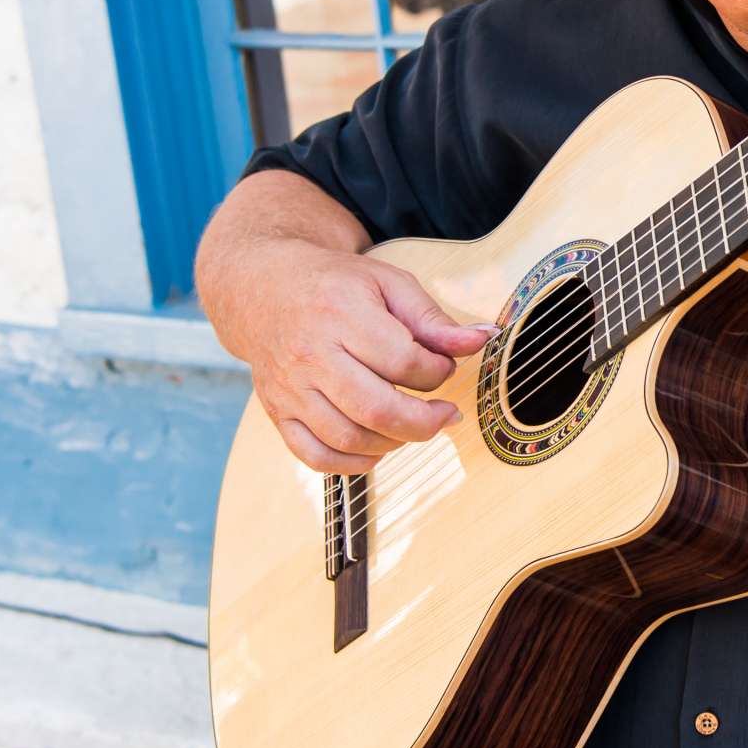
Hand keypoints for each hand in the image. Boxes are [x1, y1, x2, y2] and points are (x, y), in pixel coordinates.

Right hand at [235, 241, 494, 474]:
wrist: (264, 287)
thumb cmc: (335, 285)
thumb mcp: (388, 283)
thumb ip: (434, 318)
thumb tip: (483, 339)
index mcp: (341, 314)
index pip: (403, 361)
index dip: (437, 372)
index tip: (443, 366)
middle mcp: (310, 355)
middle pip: (376, 409)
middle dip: (424, 422)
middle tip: (446, 415)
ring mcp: (290, 388)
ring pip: (347, 438)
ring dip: (393, 442)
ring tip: (412, 425)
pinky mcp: (278, 412)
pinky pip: (314, 456)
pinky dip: (351, 464)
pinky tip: (376, 447)